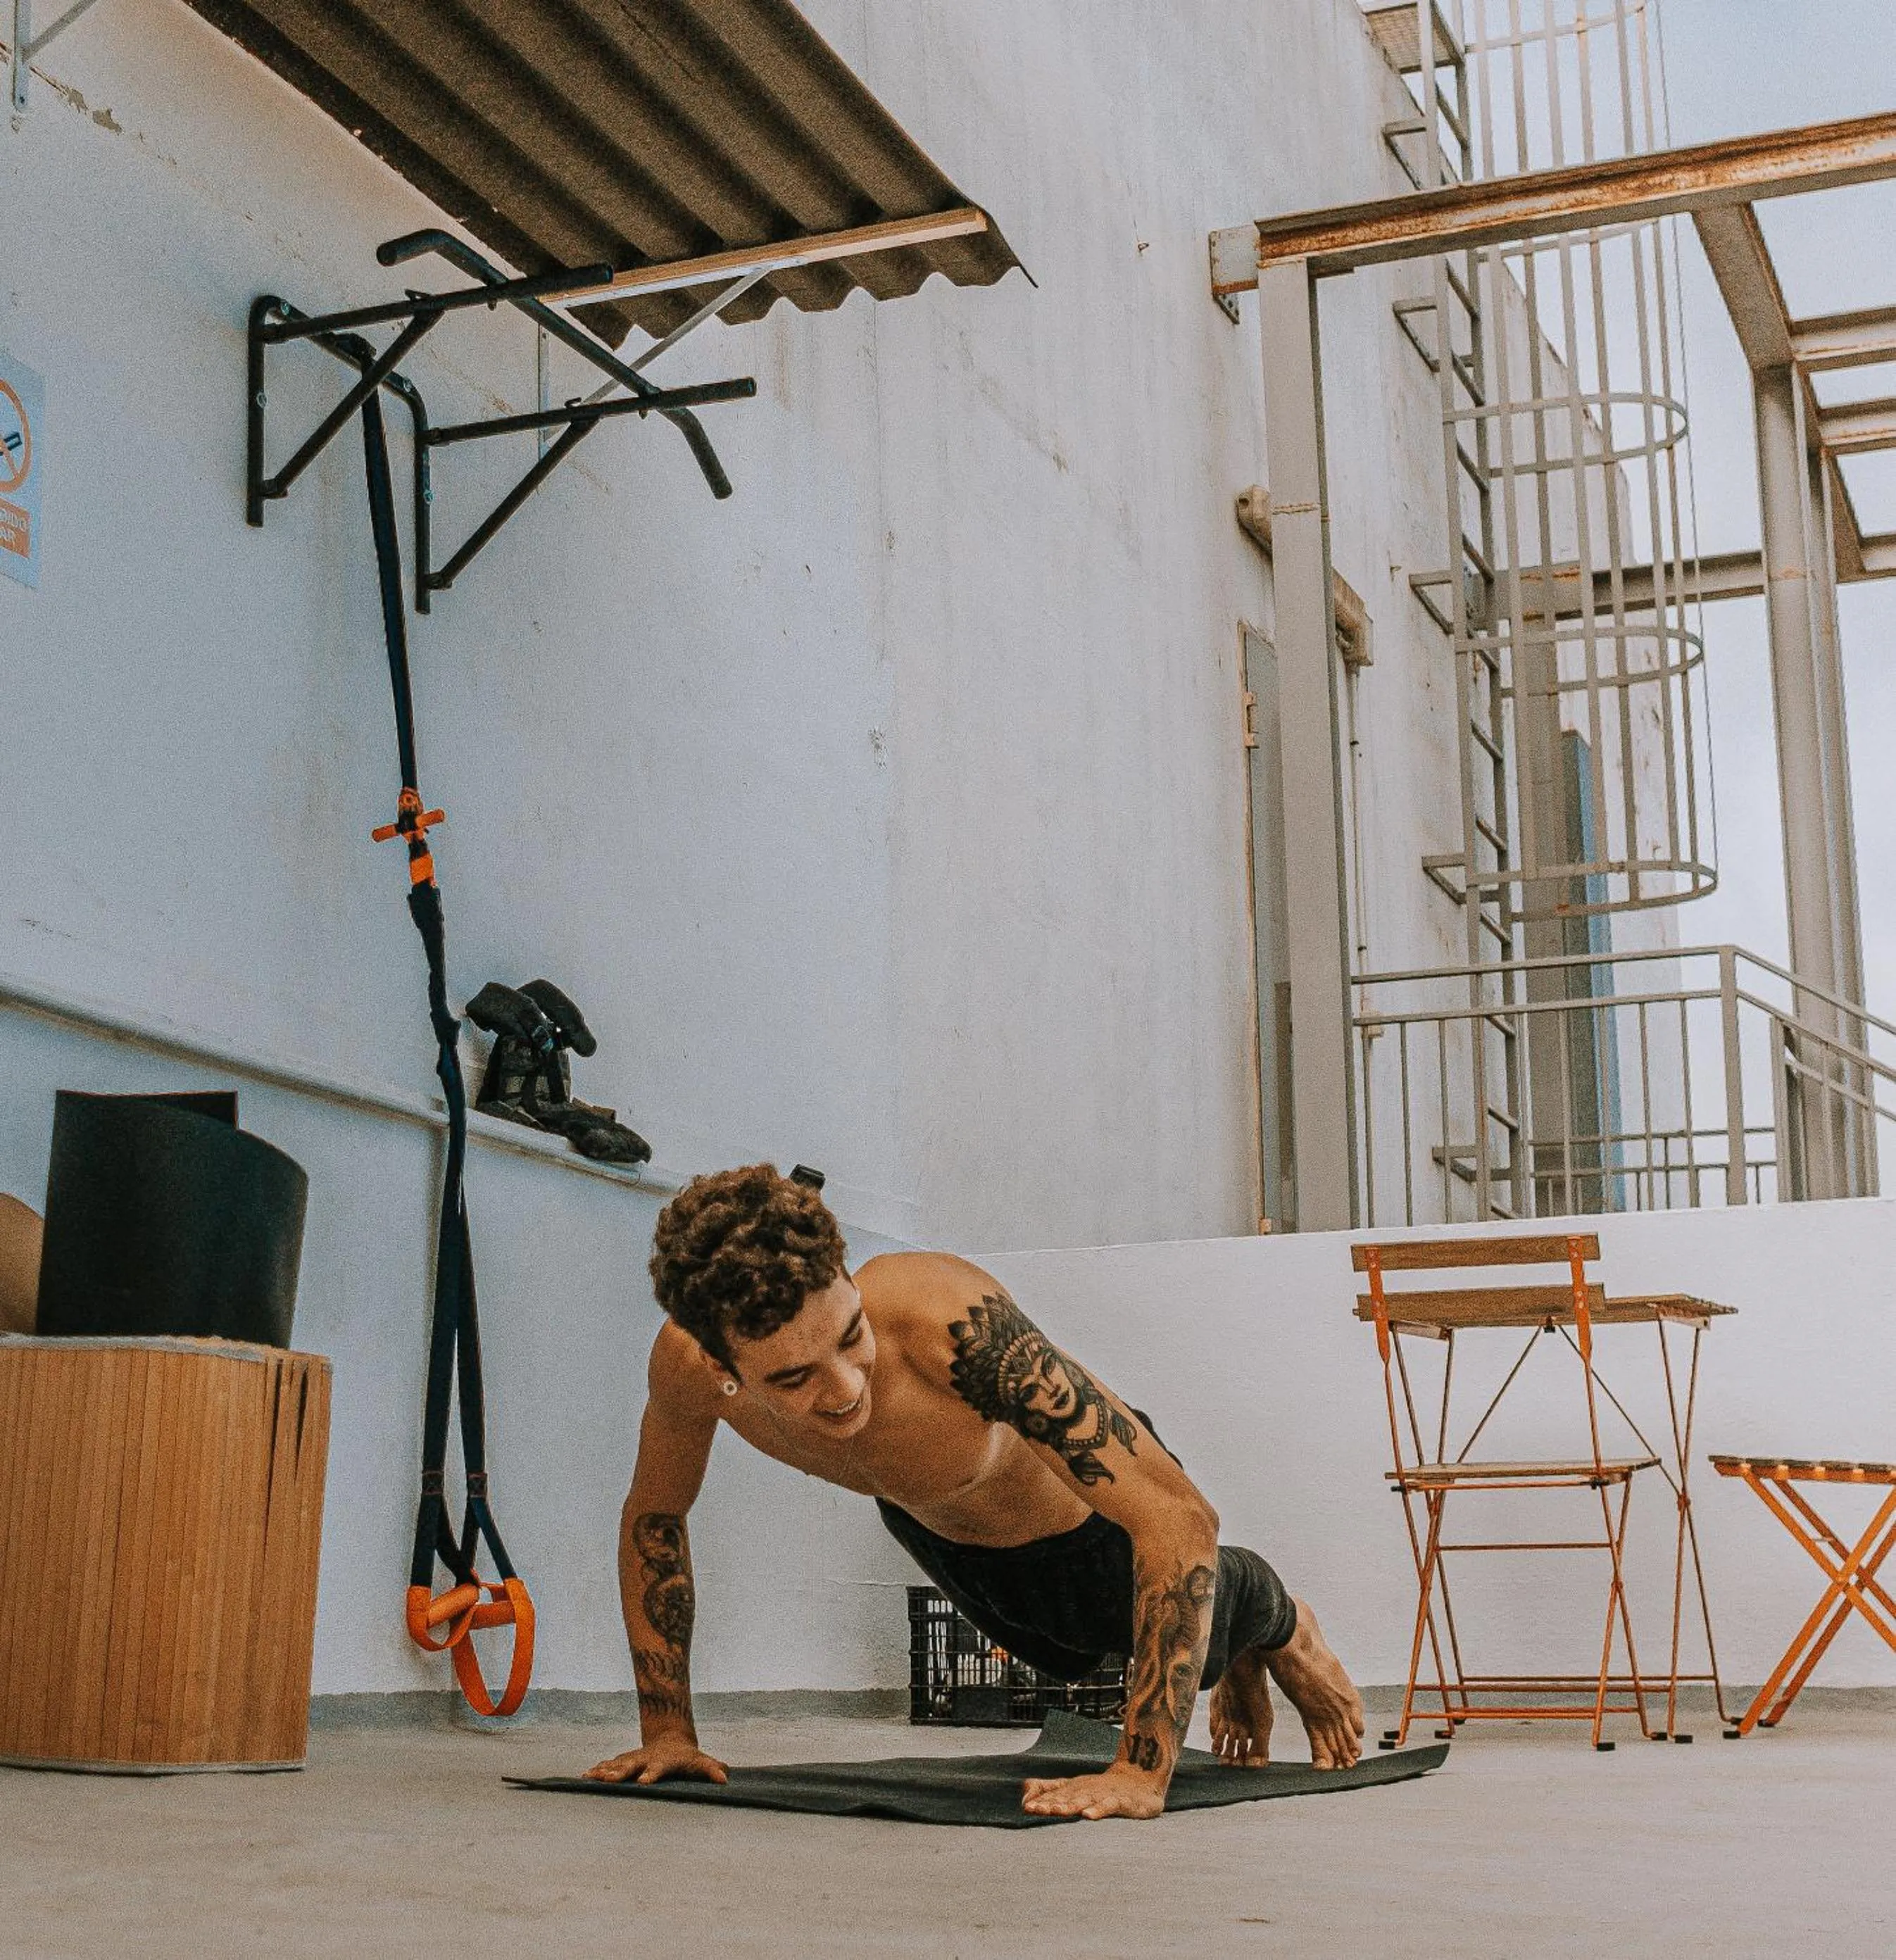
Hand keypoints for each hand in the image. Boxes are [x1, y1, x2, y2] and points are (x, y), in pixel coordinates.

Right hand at [583, 1732, 728, 1785]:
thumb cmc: (687, 1757)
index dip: (651, 1775)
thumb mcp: (700, 1761)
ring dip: (603, 1771)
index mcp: (662, 1762)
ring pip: (616, 1764)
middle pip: (631, 1765)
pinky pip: (609, 1765)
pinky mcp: (625, 1761)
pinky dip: (598, 1769)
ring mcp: (633, 1759)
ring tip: (589, 1776)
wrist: (670, 1739)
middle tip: (608, 1779)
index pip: (657, 1769)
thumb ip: (711, 1769)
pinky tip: (585, 1776)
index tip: (643, 1782)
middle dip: (620, 1772)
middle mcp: (645, 1759)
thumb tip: (725, 1777)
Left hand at [1020, 1765, 1166, 1819]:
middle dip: (1050, 1803)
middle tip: (1034, 1809)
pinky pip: (1109, 1805)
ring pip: (1084, 1800)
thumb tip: (1024, 1794)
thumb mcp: (1075, 1788)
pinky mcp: (1121, 1801)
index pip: (1054, 1794)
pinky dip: (1099, 1810)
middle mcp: (1086, 1789)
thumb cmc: (1102, 1788)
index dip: (1040, 1800)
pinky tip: (1088, 1816)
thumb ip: (1049, 1789)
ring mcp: (1103, 1794)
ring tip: (1056, 1811)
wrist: (1140, 1778)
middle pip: (1066, 1797)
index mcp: (1074, 1788)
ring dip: (1069, 1805)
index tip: (1026, 1807)